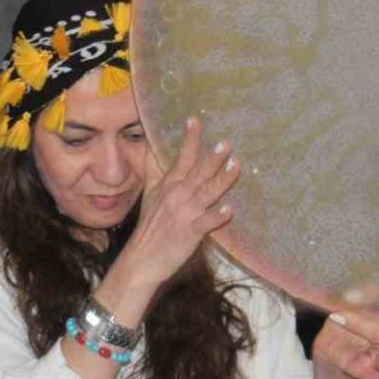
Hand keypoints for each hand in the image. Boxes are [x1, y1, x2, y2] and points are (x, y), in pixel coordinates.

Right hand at [113, 115, 239, 292]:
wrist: (142, 259)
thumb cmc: (149, 226)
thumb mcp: (149, 194)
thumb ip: (153, 170)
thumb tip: (149, 147)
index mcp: (169, 185)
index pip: (181, 158)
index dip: (189, 139)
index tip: (195, 120)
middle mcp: (177, 196)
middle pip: (197, 172)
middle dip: (212, 157)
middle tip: (226, 143)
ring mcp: (184, 214)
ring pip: (206, 193)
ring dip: (222, 179)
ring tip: (236, 165)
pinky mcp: (190, 233)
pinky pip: (206, 222)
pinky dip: (217, 216)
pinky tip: (229, 209)